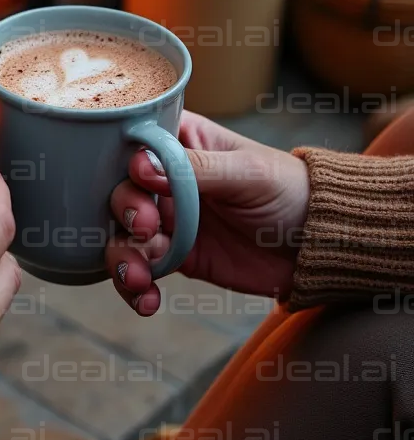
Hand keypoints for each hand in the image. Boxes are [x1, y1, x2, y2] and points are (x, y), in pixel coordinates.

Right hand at [105, 111, 309, 314]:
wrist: (321, 248)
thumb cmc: (290, 191)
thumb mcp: (248, 172)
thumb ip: (196, 168)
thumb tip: (141, 167)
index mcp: (180, 142)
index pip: (132, 141)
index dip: (122, 159)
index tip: (136, 177)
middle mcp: (164, 178)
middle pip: (118, 189)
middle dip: (124, 211)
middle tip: (148, 227)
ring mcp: (167, 218)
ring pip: (121, 234)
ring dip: (122, 257)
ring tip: (138, 278)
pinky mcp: (175, 256)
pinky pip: (142, 270)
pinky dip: (136, 287)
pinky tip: (148, 298)